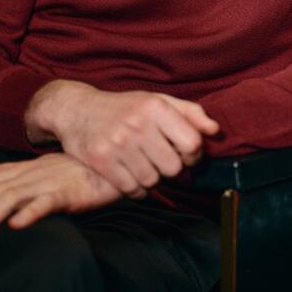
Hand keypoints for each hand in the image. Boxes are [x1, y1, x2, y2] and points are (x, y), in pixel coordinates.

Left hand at [0, 153, 124, 250]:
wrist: (113, 165)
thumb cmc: (76, 170)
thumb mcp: (37, 168)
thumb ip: (5, 171)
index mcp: (22, 168)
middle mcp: (31, 173)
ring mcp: (49, 181)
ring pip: (10, 198)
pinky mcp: (70, 192)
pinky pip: (47, 201)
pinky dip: (30, 212)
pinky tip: (15, 226)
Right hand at [24, 80, 219, 195]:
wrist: (76, 110)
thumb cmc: (124, 107)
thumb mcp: (157, 100)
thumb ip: (190, 113)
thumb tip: (215, 131)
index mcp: (155, 107)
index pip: (192, 144)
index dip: (194, 154)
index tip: (185, 153)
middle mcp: (137, 124)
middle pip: (174, 167)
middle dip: (171, 168)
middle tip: (162, 161)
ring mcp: (117, 143)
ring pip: (153, 180)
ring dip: (152, 179)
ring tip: (145, 166)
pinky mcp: (100, 161)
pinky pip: (131, 189)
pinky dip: (136, 190)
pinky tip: (133, 177)